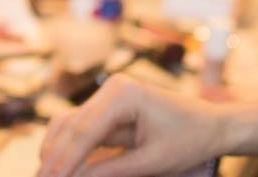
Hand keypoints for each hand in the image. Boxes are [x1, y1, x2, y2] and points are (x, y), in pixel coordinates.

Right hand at [37, 74, 228, 176]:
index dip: (64, 160)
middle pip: (70, 126)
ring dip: (55, 151)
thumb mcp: (153, 161)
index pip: (84, 131)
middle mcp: (111, 88)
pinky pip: (80, 127)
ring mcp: (107, 96)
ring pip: (68, 124)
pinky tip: (58, 166)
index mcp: (124, 94)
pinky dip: (68, 147)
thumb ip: (112, 171)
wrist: (213, 124)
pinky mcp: (107, 107)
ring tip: (44, 176)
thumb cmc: (190, 139)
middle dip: (54, 157)